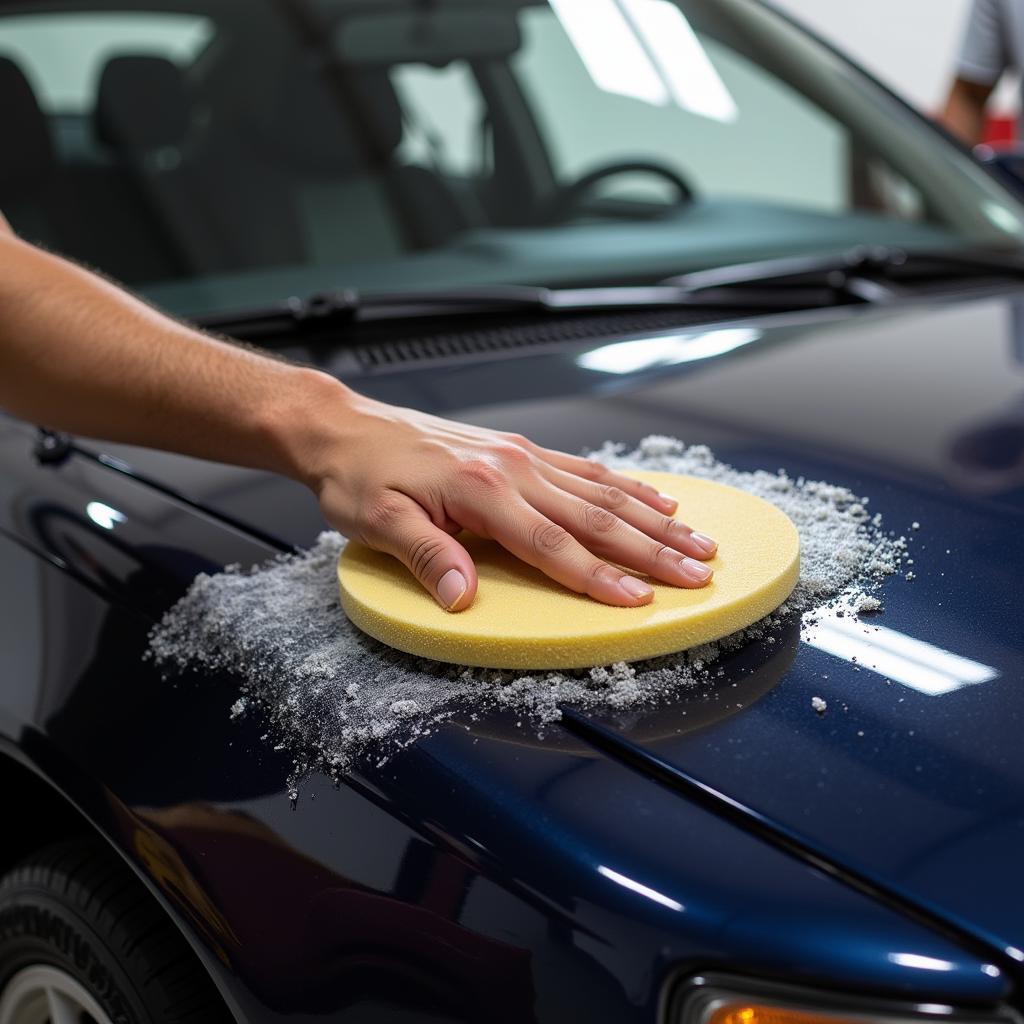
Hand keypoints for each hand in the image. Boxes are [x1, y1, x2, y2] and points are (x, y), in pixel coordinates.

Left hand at [307, 389, 715, 611]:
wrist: (347, 426)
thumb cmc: (359, 475)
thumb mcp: (376, 521)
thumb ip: (426, 556)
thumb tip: (463, 598)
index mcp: (481, 490)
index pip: (553, 544)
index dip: (599, 576)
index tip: (641, 599)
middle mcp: (512, 468)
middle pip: (596, 516)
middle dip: (652, 550)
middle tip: (698, 574)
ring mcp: (521, 456)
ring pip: (603, 491)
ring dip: (654, 520)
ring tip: (697, 541)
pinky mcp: (520, 450)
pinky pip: (586, 469)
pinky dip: (628, 487)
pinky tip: (657, 500)